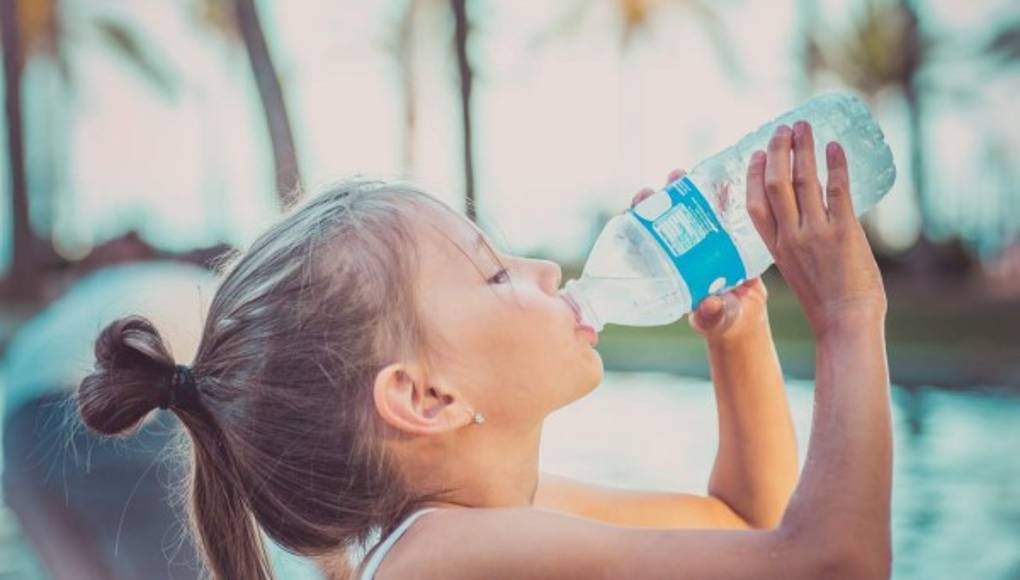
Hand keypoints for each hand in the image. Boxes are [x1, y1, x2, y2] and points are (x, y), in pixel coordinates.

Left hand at [629, 170, 769, 341]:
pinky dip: (717, 192)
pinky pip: (718, 208)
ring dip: (682, 189)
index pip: (644, 241)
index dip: (636, 223)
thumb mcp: (716, 318)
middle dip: (657, 199)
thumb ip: (711, 314)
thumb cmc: (724, 319)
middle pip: (662, 218)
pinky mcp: (725, 231)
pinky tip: (718, 177)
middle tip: (658, 187)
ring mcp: (702, 238)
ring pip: (687, 208)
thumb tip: (708, 305)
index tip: (634, 208)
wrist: (749, 313)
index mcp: (668, 268)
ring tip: (679, 175)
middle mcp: (680, 250)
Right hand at [746, 121, 886, 337]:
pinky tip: (834, 146)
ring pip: (803, 180)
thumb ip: (796, 246)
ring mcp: (815, 233)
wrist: (846, 322)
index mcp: (775, 248)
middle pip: (775, 183)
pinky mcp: (844, 232)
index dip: (753, 175)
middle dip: (777, 151)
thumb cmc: (825, 303)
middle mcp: (791, 237)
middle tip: (782, 129)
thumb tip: (807, 222)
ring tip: (805, 127)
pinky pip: (837, 190)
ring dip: (803, 148)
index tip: (756, 154)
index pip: (755, 204)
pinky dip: (835, 165)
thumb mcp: (797, 272)